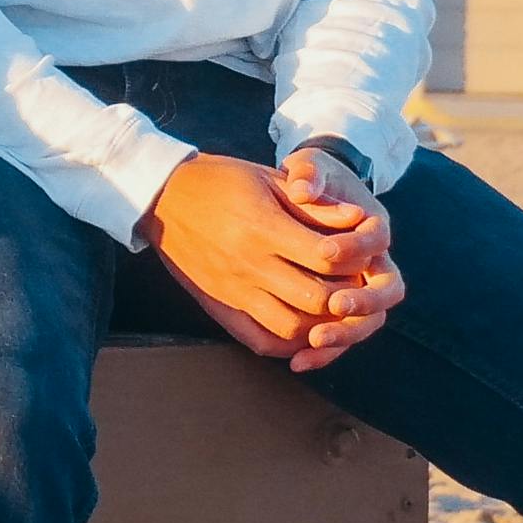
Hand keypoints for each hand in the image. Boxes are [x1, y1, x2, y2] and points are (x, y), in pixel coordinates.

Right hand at [145, 150, 403, 371]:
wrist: (162, 197)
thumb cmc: (220, 182)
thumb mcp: (268, 179)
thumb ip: (313, 205)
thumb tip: (357, 220)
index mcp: (262, 227)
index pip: (326, 258)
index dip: (353, 259)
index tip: (360, 253)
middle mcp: (248, 264)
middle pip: (316, 298)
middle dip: (345, 295)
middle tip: (353, 284)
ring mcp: (232, 290)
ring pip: (292, 327)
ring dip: (321, 324)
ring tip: (331, 307)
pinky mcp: (219, 306)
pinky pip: (260, 340)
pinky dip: (288, 343)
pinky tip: (302, 330)